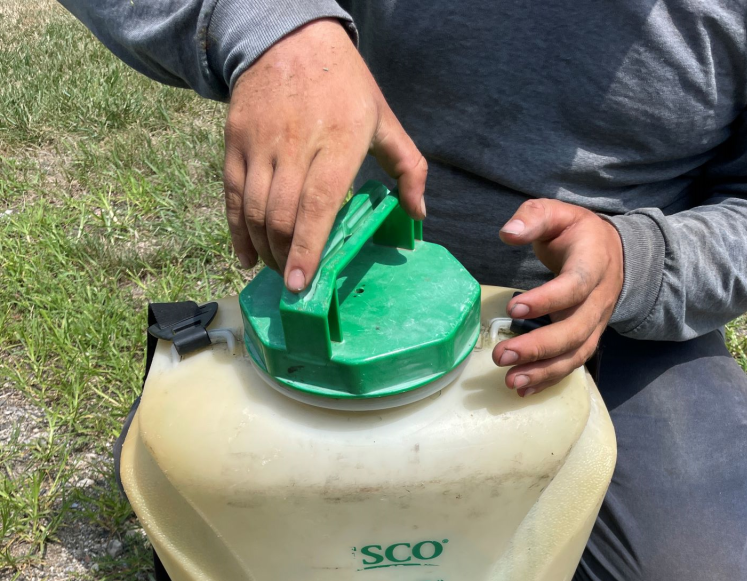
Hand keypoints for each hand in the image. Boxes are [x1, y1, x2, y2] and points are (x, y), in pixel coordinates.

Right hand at [224, 18, 426, 290]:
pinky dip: (236, 231)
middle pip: (281, 215)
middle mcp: (295, 143)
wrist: (288, 36)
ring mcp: (260, 142)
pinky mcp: (236, 140)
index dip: (307, 247)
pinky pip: (232, 195)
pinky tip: (247, 255)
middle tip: (294, 282)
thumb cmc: (343, 85)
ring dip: (263, 248)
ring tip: (277, 268)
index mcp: (337, 140)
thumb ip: (408, 167)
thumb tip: (418, 214)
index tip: (301, 282)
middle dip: (284, 257)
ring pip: (253, 210)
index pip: (318, 204)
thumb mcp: (383, 118)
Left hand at [492, 200, 623, 394]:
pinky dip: (549, 379)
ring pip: (576, 353)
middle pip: (574, 329)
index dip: (546, 301)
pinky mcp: (588, 338)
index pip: (574, 286)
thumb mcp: (558, 214)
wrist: (614, 253)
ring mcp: (596, 322)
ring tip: (510, 380)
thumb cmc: (577, 234)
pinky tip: (523, 389)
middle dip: (538, 347)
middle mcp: (598, 298)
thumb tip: (508, 233)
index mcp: (593, 263)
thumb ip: (533, 217)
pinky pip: (573, 363)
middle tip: (501, 355)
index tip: (513, 308)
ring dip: (543, 371)